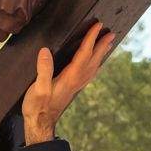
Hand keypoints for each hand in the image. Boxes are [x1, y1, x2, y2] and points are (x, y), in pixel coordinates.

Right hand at [21, 24, 117, 142]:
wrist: (40, 125)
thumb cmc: (38, 107)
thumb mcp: (38, 88)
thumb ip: (43, 70)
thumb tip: (45, 51)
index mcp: (70, 78)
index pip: (84, 54)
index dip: (91, 38)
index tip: (98, 26)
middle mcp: (77, 81)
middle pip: (93, 59)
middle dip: (102, 45)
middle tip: (111, 33)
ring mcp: (76, 86)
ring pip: (93, 66)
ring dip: (100, 54)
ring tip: (108, 45)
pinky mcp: (72, 89)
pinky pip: (88, 74)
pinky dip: (94, 65)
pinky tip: (95, 65)